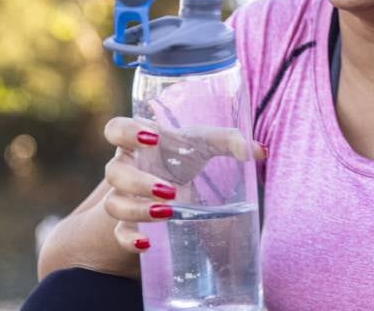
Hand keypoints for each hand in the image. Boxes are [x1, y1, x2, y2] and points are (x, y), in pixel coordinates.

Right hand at [101, 116, 265, 253]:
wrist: (167, 183)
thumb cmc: (183, 155)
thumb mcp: (203, 144)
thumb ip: (230, 141)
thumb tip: (260, 151)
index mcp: (138, 141)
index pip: (115, 129)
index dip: (126, 132)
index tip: (153, 139)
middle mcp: (125, 167)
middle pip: (113, 172)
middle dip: (139, 182)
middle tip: (170, 191)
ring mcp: (122, 195)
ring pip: (114, 204)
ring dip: (138, 209)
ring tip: (167, 213)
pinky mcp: (127, 222)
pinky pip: (119, 233)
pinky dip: (129, 240)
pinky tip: (147, 244)